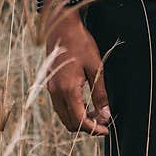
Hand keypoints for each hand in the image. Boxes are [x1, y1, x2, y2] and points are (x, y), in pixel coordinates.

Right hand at [45, 12, 110, 134]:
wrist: (61, 26)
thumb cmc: (80, 44)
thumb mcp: (96, 68)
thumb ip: (100, 94)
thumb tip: (106, 115)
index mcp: (67, 89)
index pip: (80, 120)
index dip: (94, 129)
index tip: (106, 129)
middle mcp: (55, 92)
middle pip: (69, 123)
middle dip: (87, 126)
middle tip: (103, 120)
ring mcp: (50, 88)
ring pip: (63, 115)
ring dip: (79, 119)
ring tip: (96, 112)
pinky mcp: (49, 83)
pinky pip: (59, 105)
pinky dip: (72, 110)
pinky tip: (84, 102)